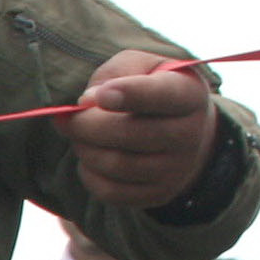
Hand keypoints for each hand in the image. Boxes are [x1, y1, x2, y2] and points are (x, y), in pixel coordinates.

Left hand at [62, 52, 216, 208]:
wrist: (182, 129)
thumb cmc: (152, 88)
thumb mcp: (142, 65)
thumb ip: (116, 72)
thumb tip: (87, 102)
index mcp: (189, 94)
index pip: (160, 95)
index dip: (129, 94)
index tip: (101, 94)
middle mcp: (189, 134)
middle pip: (127, 133)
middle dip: (86, 125)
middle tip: (69, 118)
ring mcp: (176, 169)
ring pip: (115, 164)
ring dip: (84, 148)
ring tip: (80, 136)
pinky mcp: (158, 194)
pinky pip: (110, 191)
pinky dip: (89, 174)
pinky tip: (92, 157)